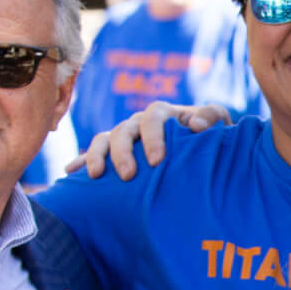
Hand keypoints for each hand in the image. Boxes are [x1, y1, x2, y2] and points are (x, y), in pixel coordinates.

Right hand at [66, 101, 230, 178]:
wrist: (204, 150)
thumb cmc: (213, 136)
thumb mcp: (220, 123)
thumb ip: (211, 117)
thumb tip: (194, 126)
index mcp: (164, 113)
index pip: (153, 118)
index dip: (152, 137)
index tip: (156, 161)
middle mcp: (139, 123)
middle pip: (123, 130)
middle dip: (123, 152)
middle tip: (128, 176)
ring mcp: (125, 137)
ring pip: (103, 140)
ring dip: (96, 156)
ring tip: (95, 176)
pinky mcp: (114, 153)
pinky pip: (93, 154)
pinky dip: (81, 161)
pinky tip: (70, 172)